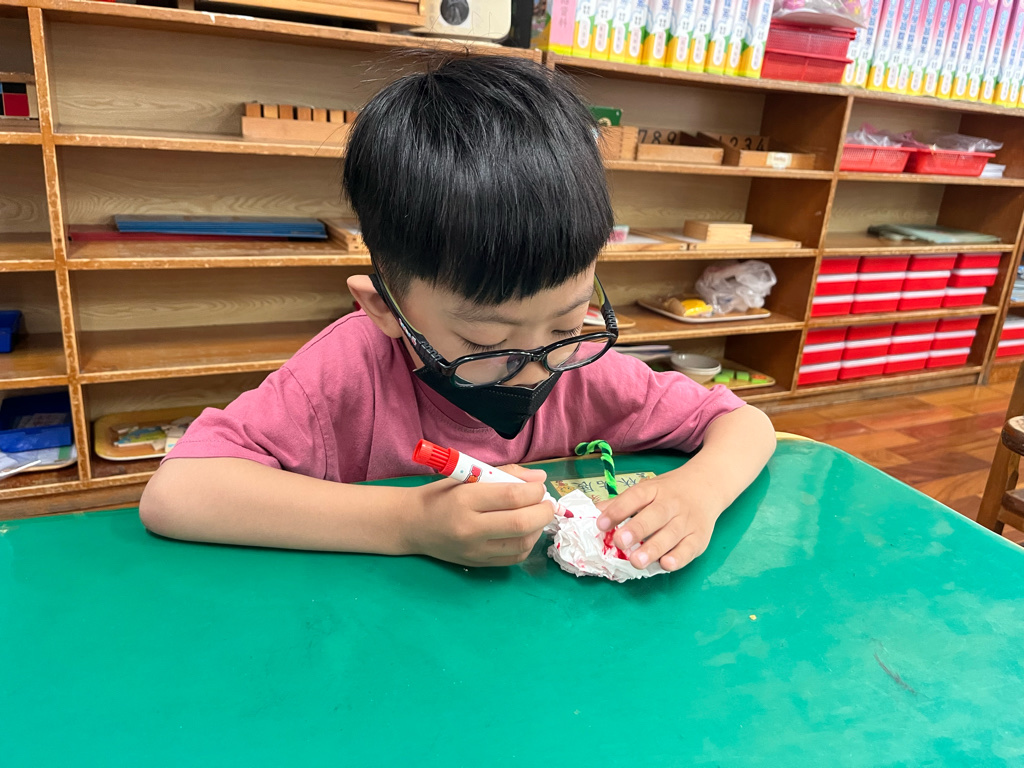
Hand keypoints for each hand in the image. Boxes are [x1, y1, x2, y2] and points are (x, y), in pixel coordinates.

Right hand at [409, 465, 554, 566]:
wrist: (412, 525)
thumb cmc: (441, 495)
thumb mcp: (467, 476)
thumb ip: (504, 474)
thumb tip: (539, 478)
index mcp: (465, 500)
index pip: (511, 497)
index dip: (534, 491)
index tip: (539, 486)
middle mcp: (470, 528)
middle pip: (521, 523)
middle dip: (543, 511)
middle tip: (547, 502)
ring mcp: (474, 550)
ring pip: (522, 543)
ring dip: (538, 528)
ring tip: (537, 515)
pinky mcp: (478, 564)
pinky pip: (514, 558)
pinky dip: (527, 543)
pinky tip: (526, 531)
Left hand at [596, 471, 720, 571]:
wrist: (707, 486)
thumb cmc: (668, 492)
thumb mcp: (646, 490)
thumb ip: (620, 504)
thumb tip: (594, 514)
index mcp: (654, 490)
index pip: (636, 497)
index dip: (618, 510)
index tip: (601, 524)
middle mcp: (672, 504)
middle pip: (655, 515)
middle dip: (637, 529)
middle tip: (620, 542)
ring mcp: (687, 521)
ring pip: (671, 535)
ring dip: (654, 549)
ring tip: (636, 561)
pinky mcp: (700, 537)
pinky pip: (689, 549)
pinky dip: (679, 558)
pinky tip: (665, 565)